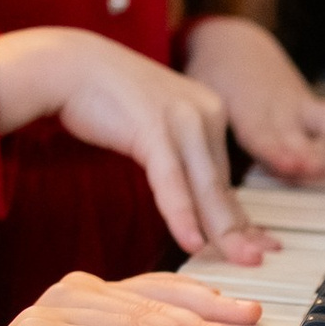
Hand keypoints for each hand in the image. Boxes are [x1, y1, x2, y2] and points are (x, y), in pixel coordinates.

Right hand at [0, 27, 256, 257]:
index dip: (238, 213)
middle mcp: (205, 111)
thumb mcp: (153, 124)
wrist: (65, 64)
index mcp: (209, 108)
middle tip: (258, 260)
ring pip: (205, 186)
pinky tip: (192, 242)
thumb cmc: (103, 97)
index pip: (225, 173)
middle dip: (240, 228)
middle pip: (221, 183)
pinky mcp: (153, 127)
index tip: (255, 242)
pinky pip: (171, 181)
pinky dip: (182, 215)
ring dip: (222, 230)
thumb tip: (192, 194)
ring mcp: (181, 118)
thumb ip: (177, 153)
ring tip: (240, 260)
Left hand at [181, 17, 324, 180]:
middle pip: (294, 136)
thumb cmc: (208, 82)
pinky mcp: (312, 105)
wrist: (230, 42)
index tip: (292, 163)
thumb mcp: (192, 104)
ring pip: (322, 120)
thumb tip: (181, 191)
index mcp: (244, 112)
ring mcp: (297, 107)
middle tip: (319, 169)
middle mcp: (275, 111)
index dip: (277, 150)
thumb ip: (191, 141)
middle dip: (306, 154)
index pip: (260, 134)